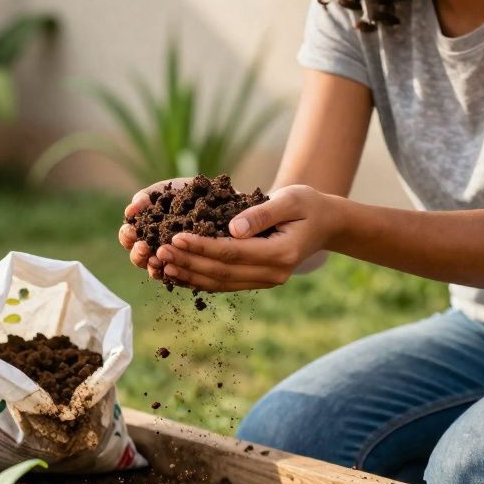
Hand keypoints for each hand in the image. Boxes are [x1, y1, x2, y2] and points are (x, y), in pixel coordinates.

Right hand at [119, 178, 191, 280]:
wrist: (217, 196)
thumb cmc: (186, 193)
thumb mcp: (164, 190)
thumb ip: (145, 198)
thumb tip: (130, 211)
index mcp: (145, 230)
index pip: (129, 238)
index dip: (127, 236)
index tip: (131, 231)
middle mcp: (155, 247)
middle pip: (138, 257)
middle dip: (138, 253)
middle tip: (143, 247)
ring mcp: (171, 258)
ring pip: (155, 269)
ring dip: (152, 266)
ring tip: (156, 259)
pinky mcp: (189, 266)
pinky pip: (178, 276)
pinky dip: (173, 273)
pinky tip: (172, 267)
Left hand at [155, 184, 340, 291]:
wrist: (325, 223)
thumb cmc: (307, 205)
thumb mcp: (291, 200)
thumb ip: (262, 213)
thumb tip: (233, 228)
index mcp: (280, 254)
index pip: (232, 253)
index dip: (202, 247)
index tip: (176, 237)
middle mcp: (272, 274)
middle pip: (221, 272)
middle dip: (187, 262)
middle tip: (158, 251)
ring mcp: (265, 281)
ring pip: (219, 283)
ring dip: (188, 274)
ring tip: (160, 264)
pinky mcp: (257, 280)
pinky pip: (223, 284)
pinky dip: (198, 279)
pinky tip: (176, 272)